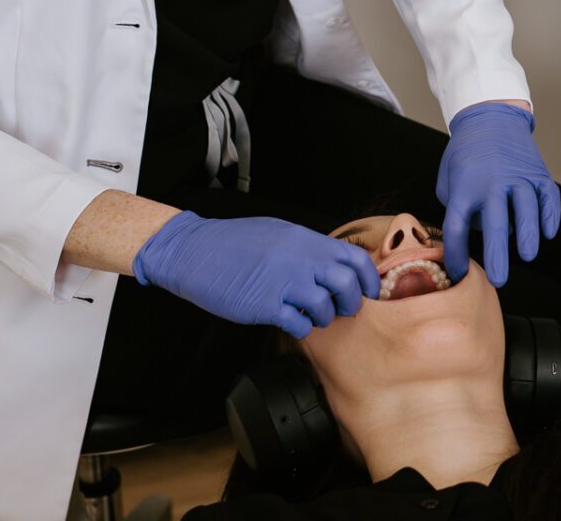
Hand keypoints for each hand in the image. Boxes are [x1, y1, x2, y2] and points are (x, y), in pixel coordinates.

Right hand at [132, 210, 380, 338]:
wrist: (193, 251)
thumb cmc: (232, 243)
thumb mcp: (276, 233)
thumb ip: (306, 247)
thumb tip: (333, 263)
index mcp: (303, 239)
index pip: (354, 258)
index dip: (366, 279)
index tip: (365, 292)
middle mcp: (298, 258)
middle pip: (347, 284)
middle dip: (350, 302)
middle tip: (340, 308)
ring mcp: (282, 282)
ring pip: (325, 308)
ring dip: (322, 317)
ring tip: (308, 314)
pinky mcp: (265, 305)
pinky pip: (299, 325)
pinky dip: (300, 328)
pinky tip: (288, 320)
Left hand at [436, 102, 560, 287]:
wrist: (490, 118)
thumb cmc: (465, 154)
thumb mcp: (448, 177)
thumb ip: (454, 206)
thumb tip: (467, 236)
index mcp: (464, 186)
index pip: (457, 225)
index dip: (456, 252)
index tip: (458, 272)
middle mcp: (492, 183)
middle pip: (494, 222)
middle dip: (496, 253)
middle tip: (498, 280)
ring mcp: (518, 177)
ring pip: (526, 208)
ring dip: (527, 233)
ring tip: (526, 254)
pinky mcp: (539, 174)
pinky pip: (548, 197)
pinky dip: (550, 215)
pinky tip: (548, 232)